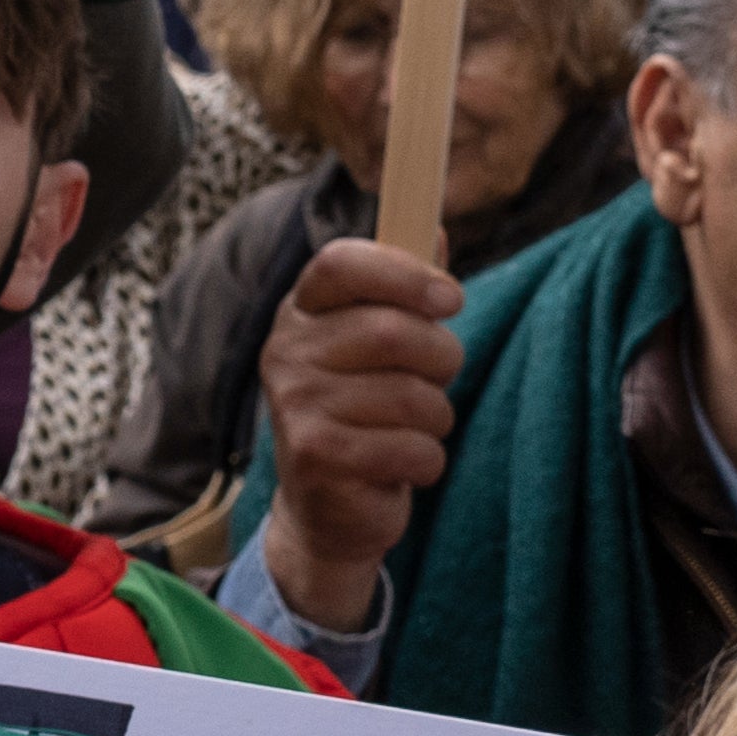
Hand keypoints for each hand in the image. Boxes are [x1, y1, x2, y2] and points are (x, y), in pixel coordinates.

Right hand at [248, 235, 464, 638]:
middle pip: (394, 331)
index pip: (340, 262)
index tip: (450, 297)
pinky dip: (426, 461)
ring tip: (409, 429)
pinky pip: (413, 448)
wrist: (326, 507)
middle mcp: (286, 352)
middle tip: (436, 379)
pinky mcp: (318, 457)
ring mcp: (296, 405)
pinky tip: (398, 466)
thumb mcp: (379, 345)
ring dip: (435, 418)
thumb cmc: (364, 411)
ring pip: (414, 396)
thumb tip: (432, 228)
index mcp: (302, 313)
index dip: (404, 273)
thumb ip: (402, 290)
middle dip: (442, 359)